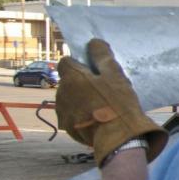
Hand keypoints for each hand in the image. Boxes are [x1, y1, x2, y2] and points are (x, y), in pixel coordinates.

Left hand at [55, 39, 167, 164]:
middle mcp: (61, 92)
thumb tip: (93, 42)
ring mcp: (62, 111)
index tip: (93, 69)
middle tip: (102, 89)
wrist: (117, 138)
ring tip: (100, 106)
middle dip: (81, 82)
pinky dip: (81, 114)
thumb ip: (102, 56)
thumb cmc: (117, 102)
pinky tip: (96, 118)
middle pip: (68, 81)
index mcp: (72, 77)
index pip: (66, 61)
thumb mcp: (115, 75)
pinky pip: (72, 115)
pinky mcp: (67, 126)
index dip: (79, 63)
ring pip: (69, 98)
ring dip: (80, 98)